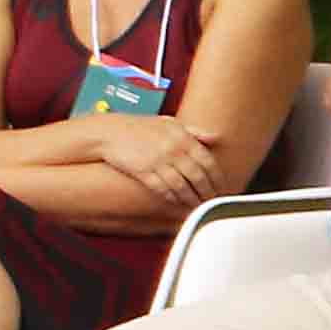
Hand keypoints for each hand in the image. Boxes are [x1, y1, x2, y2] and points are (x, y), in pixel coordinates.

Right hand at [91, 114, 227, 212]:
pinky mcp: (144, 172)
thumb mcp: (169, 123)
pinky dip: (172, 198)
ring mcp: (158, 161)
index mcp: (182, 137)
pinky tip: (178, 202)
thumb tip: (216, 137)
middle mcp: (173, 149)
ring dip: (192, 199)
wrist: (109, 132)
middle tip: (212, 201)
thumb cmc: (139, 127)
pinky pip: (163, 189)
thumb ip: (194, 131)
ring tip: (198, 206)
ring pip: (182, 186)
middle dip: (208, 192)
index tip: (221, 187)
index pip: (208, 161)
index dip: (217, 177)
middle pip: (198, 176)